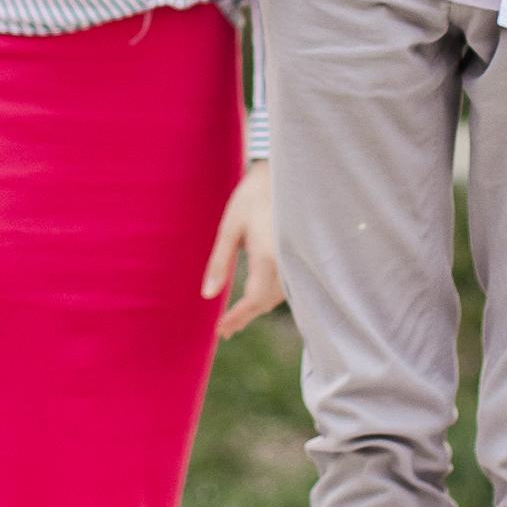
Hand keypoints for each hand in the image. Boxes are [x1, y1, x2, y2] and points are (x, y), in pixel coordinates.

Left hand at [203, 159, 284, 340]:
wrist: (281, 176)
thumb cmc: (250, 198)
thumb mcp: (229, 229)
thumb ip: (219, 263)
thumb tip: (207, 295)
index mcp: (268, 257)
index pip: (254, 300)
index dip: (237, 317)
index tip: (220, 330)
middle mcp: (286, 263)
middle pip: (266, 303)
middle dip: (246, 317)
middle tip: (225, 330)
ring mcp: (295, 260)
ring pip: (278, 297)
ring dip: (258, 308)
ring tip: (236, 318)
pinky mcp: (298, 256)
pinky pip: (287, 286)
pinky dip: (270, 296)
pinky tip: (256, 297)